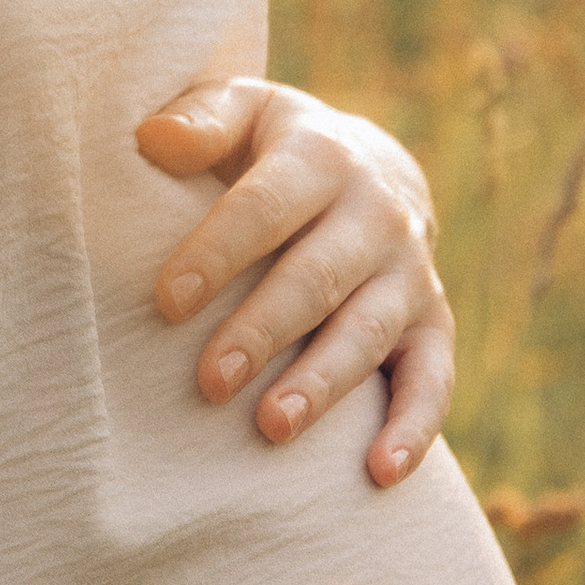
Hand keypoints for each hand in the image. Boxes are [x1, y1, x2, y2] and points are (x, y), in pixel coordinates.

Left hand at [137, 77, 453, 483]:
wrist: (370, 169)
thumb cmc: (271, 149)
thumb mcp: (241, 112)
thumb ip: (200, 120)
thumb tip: (152, 138)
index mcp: (320, 155)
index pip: (266, 205)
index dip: (218, 252)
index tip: (167, 301)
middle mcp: (376, 213)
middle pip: (318, 275)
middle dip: (265, 328)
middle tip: (211, 380)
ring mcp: (410, 272)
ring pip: (368, 331)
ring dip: (324, 382)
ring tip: (272, 426)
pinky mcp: (433, 324)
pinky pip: (433, 379)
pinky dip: (414, 427)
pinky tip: (379, 473)